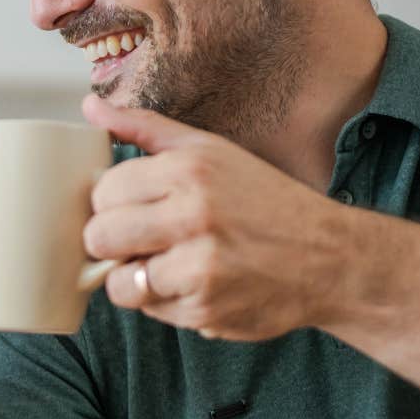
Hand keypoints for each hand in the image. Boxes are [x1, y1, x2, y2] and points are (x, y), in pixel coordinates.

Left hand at [79, 94, 353, 340]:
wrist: (331, 258)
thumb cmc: (263, 200)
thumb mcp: (210, 150)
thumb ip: (145, 129)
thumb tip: (88, 107)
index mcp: (188, 170)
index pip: (103, 191)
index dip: (110, 204)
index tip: (132, 207)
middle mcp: (192, 216)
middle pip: (99, 237)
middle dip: (111, 242)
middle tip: (141, 239)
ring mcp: (199, 267)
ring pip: (117, 282)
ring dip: (134, 278)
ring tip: (167, 263)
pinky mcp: (205, 309)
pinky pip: (151, 311)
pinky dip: (164, 302)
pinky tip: (194, 284)